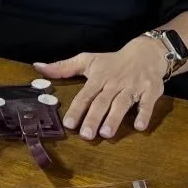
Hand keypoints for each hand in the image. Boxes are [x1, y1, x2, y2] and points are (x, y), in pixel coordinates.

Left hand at [34, 37, 167, 140]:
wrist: (146, 52)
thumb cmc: (113, 61)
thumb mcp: (88, 60)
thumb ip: (63, 67)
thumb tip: (37, 66)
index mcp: (99, 77)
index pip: (85, 94)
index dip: (77, 109)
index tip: (68, 124)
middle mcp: (115, 83)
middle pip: (103, 101)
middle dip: (94, 118)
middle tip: (86, 135)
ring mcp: (133, 86)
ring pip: (122, 103)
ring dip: (115, 118)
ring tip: (106, 134)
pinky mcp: (150, 90)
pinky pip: (147, 103)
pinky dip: (144, 114)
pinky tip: (139, 126)